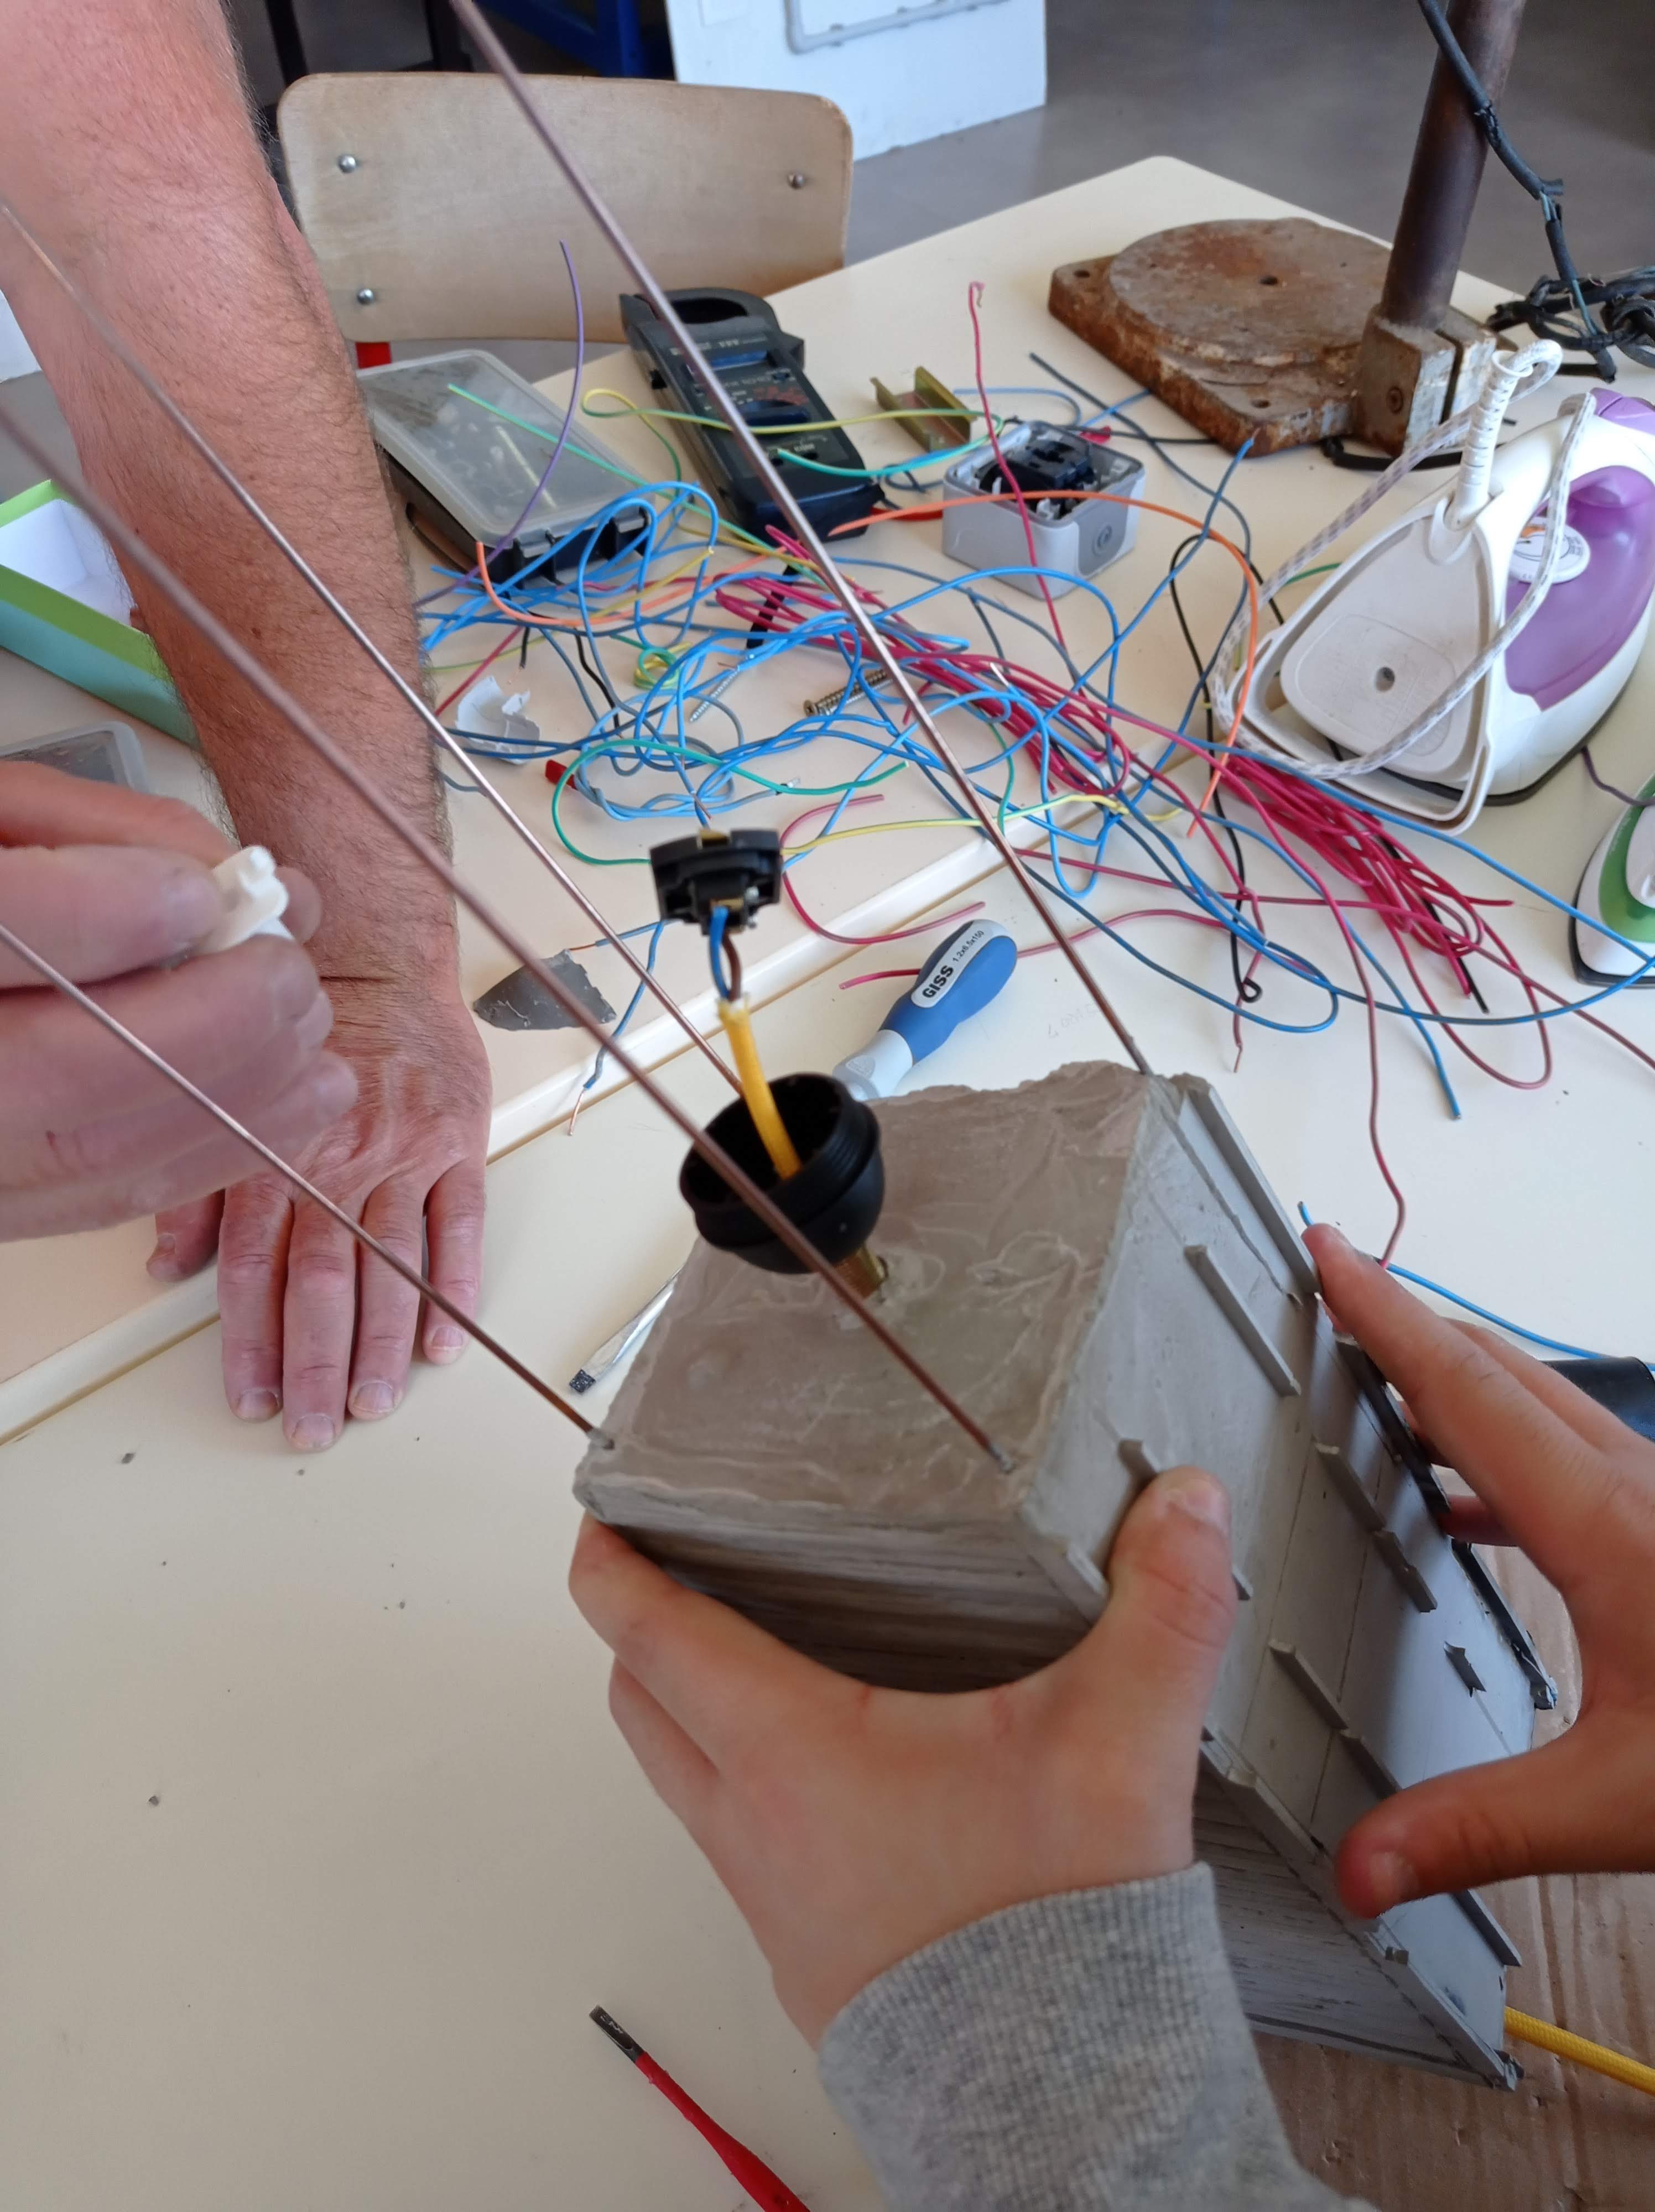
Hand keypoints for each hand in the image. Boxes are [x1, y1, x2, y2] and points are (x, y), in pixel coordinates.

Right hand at [0, 762, 349, 1238]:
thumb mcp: (4, 818)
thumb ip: (101, 829)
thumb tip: (223, 879)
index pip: (12, 924)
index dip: (123, 912)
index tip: (208, 894)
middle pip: (74, 1065)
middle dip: (222, 1018)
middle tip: (289, 971)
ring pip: (108, 1152)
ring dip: (245, 1089)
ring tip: (308, 1026)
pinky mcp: (5, 1205)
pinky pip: (116, 1200)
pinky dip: (223, 1146)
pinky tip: (297, 1096)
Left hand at [152, 972, 490, 1446]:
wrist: (381, 965)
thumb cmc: (311, 1039)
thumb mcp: (237, 1104)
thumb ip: (200, 1191)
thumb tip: (164, 1268)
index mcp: (275, 1156)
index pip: (256, 1268)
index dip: (252, 1342)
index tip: (253, 1398)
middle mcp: (336, 1161)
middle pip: (324, 1278)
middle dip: (318, 1362)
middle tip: (317, 1425)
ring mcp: (401, 1154)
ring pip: (391, 1263)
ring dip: (383, 1342)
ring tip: (376, 1400)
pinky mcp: (457, 1145)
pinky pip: (458, 1224)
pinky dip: (453, 1285)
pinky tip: (443, 1339)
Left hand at [570, 1469, 1235, 2042]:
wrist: (1061, 2109)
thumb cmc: (1052, 1938)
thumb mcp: (1119, 1747)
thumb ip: (1162, 1611)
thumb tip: (1185, 1505)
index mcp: (792, 1757)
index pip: (651, 1636)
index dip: (613, 1562)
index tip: (604, 1513)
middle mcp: (756, 1829)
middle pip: (639, 1705)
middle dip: (635, 1627)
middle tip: (664, 1564)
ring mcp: (773, 1901)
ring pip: (684, 1782)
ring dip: (693, 1712)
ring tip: (751, 1648)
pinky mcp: (811, 1955)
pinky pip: (741, 1849)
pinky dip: (751, 1785)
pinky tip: (831, 1764)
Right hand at [1305, 1224, 1654, 1915]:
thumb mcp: (1623, 1802)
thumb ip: (1481, 1827)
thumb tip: (1364, 1866)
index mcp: (1604, 1527)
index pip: (1465, 1392)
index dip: (1386, 1317)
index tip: (1332, 1252)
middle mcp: (1639, 1493)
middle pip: (1503, 1373)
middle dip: (1412, 1324)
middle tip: (1341, 1289)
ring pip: (1549, 1410)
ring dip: (1462, 1387)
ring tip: (1392, 1389)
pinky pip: (1579, 1459)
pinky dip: (1507, 1454)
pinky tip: (1475, 1508)